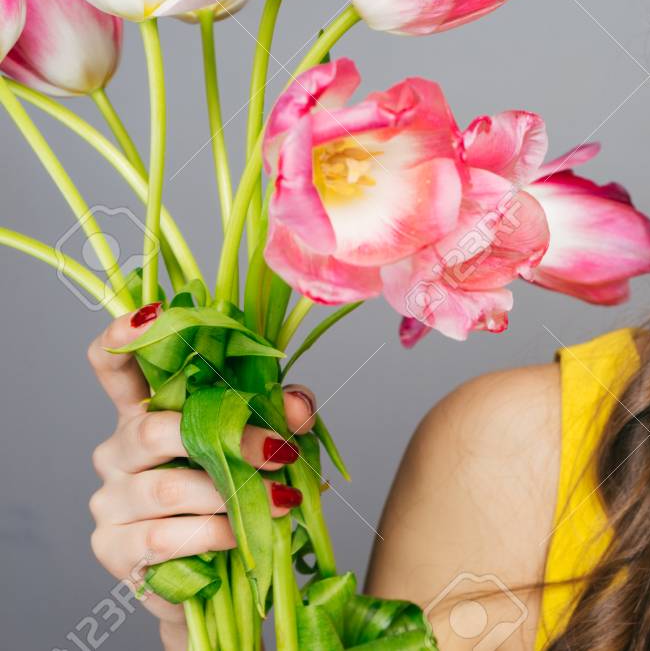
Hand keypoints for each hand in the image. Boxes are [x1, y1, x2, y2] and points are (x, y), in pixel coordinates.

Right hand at [85, 303, 317, 648]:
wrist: (221, 575)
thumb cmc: (240, 494)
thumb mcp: (266, 444)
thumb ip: (280, 415)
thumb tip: (295, 405)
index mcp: (146, 411)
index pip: (113, 364)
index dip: (123, 336)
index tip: (155, 316)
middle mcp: (117, 449)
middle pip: (152, 428)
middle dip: (227, 438)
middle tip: (280, 452)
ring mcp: (111, 500)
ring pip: (166, 487)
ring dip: (231, 493)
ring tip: (280, 501)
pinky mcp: (115, 549)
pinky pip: (166, 537)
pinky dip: (215, 534)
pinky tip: (242, 535)